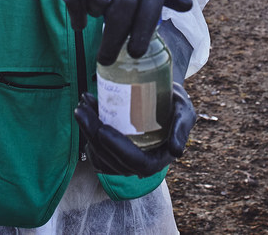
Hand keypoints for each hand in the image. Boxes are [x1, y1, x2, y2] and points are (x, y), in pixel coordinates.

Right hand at [56, 0, 191, 64]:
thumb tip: (188, 6)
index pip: (152, 2)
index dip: (143, 29)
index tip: (136, 53)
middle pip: (122, 12)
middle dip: (114, 39)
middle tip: (107, 60)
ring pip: (99, 9)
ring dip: (97, 16)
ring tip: (100, 9)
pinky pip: (78, 7)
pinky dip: (79, 17)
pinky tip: (82, 10)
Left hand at [73, 84, 195, 177]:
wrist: (167, 102)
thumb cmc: (176, 106)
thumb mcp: (185, 113)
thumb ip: (181, 128)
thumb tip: (176, 151)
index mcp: (156, 160)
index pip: (134, 162)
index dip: (116, 148)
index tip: (103, 129)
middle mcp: (137, 165)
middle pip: (110, 158)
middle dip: (92, 134)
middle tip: (82, 109)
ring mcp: (123, 160)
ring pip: (98, 154)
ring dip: (86, 130)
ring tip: (82, 105)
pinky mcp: (112, 152)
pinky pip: (95, 148)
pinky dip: (87, 130)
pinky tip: (86, 109)